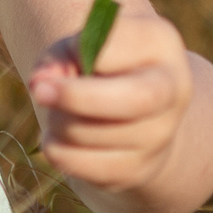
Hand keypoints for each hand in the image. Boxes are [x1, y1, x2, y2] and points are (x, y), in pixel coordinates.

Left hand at [25, 12, 194, 198]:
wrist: (133, 111)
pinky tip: (58, 140)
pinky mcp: (141, 169)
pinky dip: (62, 154)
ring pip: (99, 135)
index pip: (125, 44)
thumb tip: (41, 83)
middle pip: (136, 98)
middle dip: (79, 97)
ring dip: (60, 124)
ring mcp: (161, 134)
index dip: (87, 49)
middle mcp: (172, 89)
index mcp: (160, 43)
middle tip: (39, 91)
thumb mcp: (80, 44)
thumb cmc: (100, 65)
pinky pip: (91, 168)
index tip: (67, 50)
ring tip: (56, 114)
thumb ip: (60, 55)